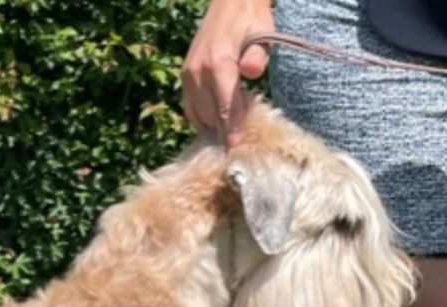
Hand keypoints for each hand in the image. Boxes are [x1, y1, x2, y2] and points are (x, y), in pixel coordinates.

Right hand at [181, 0, 273, 147]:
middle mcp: (198, 72)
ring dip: (212, 127)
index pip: (225, 107)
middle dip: (223, 132)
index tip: (234, 151)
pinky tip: (213, 123)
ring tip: (226, 134)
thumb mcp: (262, 32)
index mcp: (218, 63)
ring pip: (198, 115)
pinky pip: (190, 108)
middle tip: (237, 143)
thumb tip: (252, 72)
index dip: (231, 132)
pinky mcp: (184, 77)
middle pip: (210, 115)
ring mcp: (188, 76)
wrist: (229, 2)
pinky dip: (200, 119)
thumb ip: (257, 55)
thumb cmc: (250, 19)